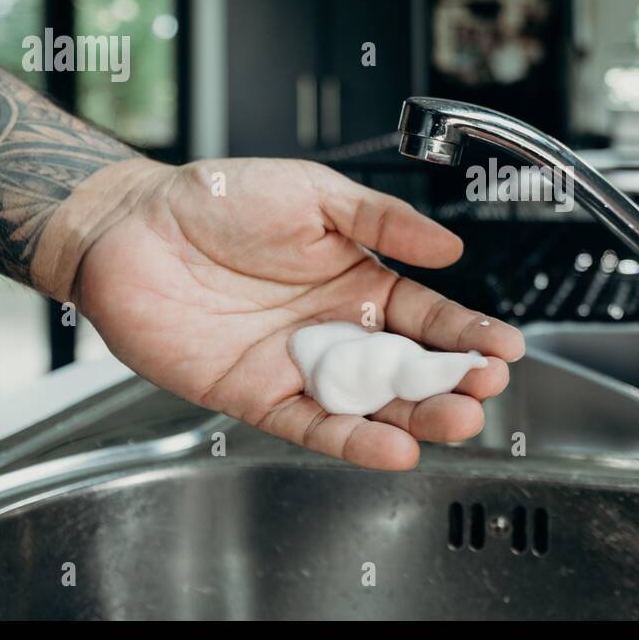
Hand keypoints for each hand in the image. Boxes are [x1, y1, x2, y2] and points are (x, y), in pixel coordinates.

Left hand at [34, 157, 523, 469]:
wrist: (133, 226)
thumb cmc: (220, 199)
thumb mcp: (315, 192)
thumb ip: (383, 221)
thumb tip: (450, 246)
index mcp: (359, 280)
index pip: (429, 315)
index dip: (469, 333)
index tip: (505, 348)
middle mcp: (336, 330)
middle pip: (409, 368)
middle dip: (452, 382)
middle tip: (485, 391)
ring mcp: (300, 367)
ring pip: (371, 404)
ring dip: (418, 417)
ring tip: (458, 423)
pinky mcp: (257, 397)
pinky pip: (314, 426)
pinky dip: (354, 440)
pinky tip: (395, 447)